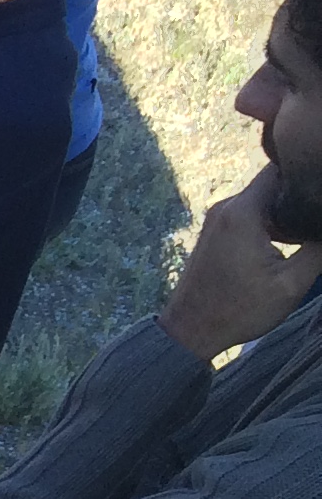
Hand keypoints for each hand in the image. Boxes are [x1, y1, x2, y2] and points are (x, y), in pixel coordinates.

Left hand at [160, 165, 316, 362]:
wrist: (190, 331)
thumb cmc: (239, 310)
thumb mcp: (291, 283)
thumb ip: (319, 248)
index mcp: (243, 212)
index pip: (280, 167)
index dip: (307, 170)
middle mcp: (226, 208)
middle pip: (272, 183)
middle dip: (300, 192)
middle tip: (320, 212)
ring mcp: (217, 220)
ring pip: (262, 200)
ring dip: (286, 209)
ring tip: (311, 228)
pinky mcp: (214, 233)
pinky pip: (249, 214)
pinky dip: (270, 220)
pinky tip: (290, 241)